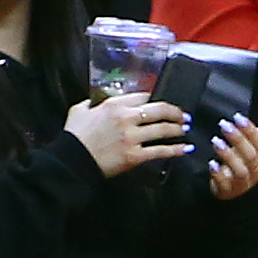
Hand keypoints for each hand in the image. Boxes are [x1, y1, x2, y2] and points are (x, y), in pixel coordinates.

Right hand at [64, 92, 189, 177]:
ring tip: (185, 129)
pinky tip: (185, 149)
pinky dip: (175, 150)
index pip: (143, 96)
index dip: (156, 98)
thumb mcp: (79, 110)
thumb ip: (92, 102)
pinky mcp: (135, 155)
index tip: (163, 103)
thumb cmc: (74, 136)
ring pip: (163, 130)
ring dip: (178, 129)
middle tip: (183, 115)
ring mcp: (132, 137)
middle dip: (175, 112)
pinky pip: (160, 151)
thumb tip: (97, 101)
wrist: (72, 161)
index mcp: (113, 104)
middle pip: (159, 110)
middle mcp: (126, 118)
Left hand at [205, 108, 257, 199]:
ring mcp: (243, 182)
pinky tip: (212, 163)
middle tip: (224, 125)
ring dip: (228, 155)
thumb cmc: (249, 159)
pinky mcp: (228, 190)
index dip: (251, 131)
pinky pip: (225, 184)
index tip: (238, 117)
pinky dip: (218, 174)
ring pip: (240, 171)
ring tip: (215, 141)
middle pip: (251, 156)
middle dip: (238, 140)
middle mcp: (257, 171)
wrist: (237, 186)